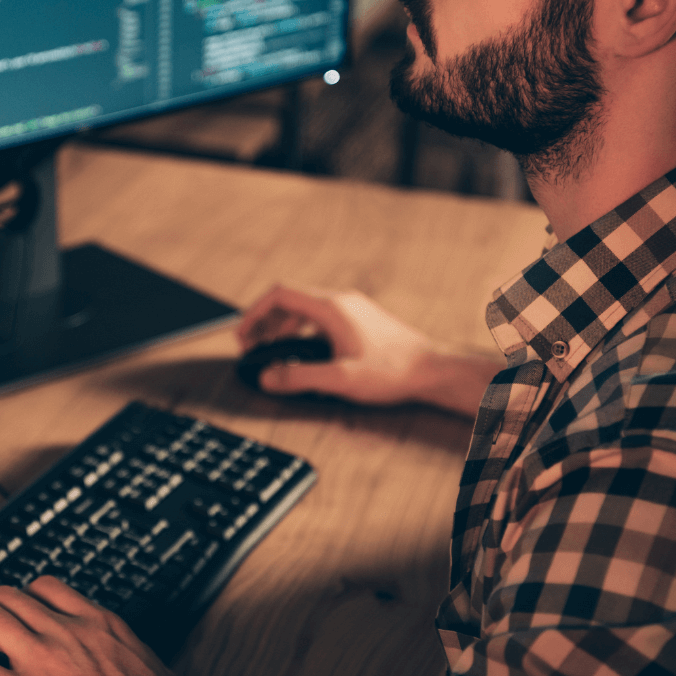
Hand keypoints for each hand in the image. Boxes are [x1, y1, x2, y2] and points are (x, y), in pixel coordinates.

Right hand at [237, 285, 498, 416]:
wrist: (433, 369)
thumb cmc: (393, 372)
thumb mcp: (341, 379)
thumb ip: (299, 378)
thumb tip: (266, 378)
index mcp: (331, 307)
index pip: (279, 295)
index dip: (253, 313)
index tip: (241, 336)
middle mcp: (340, 300)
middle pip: (288, 299)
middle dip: (263, 321)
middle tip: (249, 345)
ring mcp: (351, 307)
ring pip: (303, 307)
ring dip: (280, 325)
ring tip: (269, 348)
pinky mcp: (359, 318)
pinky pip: (319, 315)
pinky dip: (300, 328)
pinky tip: (301, 350)